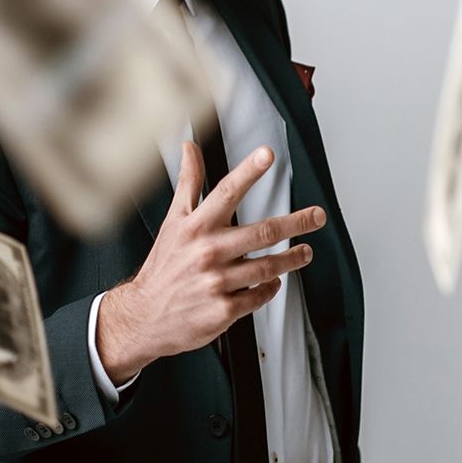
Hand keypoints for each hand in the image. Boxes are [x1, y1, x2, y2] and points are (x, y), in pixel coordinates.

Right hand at [96, 141, 327, 383]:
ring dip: (291, 258)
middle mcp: (208, 252)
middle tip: (317, 216)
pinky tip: (273, 282)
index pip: (225, 192)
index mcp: (196, 227)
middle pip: (262, 232)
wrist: (144, 315)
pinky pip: (259, 295)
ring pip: (268, 267)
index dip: (248, 171)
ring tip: (304, 252)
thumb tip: (190, 148)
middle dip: (296, 222)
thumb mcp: (172, 221)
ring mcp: (217, 282)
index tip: (267, 154)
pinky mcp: (224, 309)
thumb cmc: (163, 266)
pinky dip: (271, 288)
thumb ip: (188, 183)